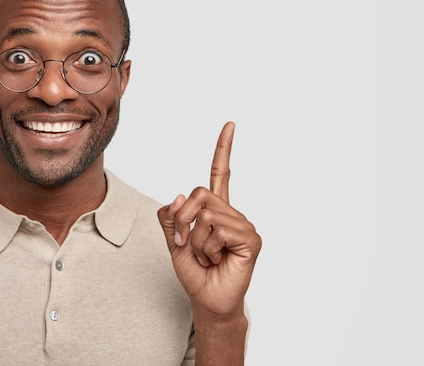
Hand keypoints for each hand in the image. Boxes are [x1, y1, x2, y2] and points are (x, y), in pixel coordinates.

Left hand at [158, 122, 260, 318]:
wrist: (207, 299)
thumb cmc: (194, 270)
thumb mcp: (174, 240)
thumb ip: (172, 216)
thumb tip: (179, 196)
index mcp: (215, 208)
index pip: (221, 172)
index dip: (224, 148)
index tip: (230, 124)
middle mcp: (231, 212)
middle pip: (199, 194)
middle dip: (184, 220)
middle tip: (187, 243)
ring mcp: (243, 225)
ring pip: (206, 215)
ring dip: (197, 241)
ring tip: (207, 256)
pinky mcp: (251, 239)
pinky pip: (218, 231)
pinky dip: (209, 248)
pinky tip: (218, 259)